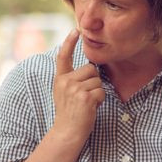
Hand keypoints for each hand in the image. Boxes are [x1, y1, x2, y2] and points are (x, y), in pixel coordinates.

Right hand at [53, 29, 104, 143]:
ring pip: (97, 81)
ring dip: (97, 93)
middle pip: (90, 69)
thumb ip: (72, 79)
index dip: (69, 42)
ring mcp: (74, 89)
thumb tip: (91, 67)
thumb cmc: (70, 113)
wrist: (67, 132)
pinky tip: (91, 108)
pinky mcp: (85, 97)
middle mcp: (65, 81)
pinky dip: (100, 101)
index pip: (63, 56)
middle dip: (93, 81)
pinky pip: (101, 92)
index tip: (76, 29)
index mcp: (60, 79)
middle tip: (84, 97)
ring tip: (86, 104)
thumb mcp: (64, 93)